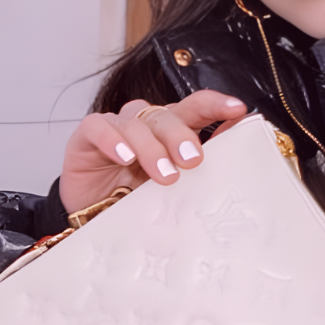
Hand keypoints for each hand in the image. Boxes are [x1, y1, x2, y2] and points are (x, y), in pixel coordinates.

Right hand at [59, 90, 247, 212]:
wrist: (92, 220)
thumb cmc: (136, 199)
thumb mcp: (174, 185)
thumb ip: (202, 162)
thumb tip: (238, 138)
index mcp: (171, 129)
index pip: (195, 107)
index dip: (215, 104)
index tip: (237, 109)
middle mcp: (145, 123)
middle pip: (167, 115)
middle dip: (181, 136)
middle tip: (193, 160)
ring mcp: (116, 126)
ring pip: (136, 122)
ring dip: (151, 148)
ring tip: (164, 175)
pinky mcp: (86, 136)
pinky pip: (99, 127)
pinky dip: (112, 140)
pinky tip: (124, 157)